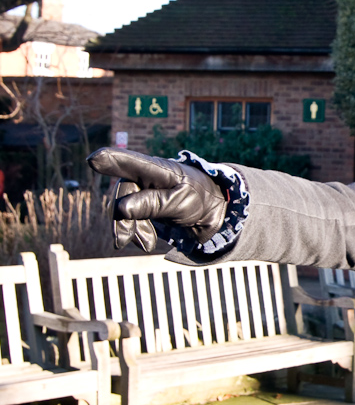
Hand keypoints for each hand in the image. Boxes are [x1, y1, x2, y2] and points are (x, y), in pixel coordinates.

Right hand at [88, 148, 226, 251]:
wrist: (210, 211)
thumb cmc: (198, 199)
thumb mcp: (181, 203)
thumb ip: (152, 204)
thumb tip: (121, 209)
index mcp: (158, 169)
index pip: (132, 163)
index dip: (112, 160)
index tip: (93, 159)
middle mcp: (146, 175)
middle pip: (123, 193)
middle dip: (121, 219)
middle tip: (122, 242)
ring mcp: (142, 189)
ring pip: (123, 208)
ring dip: (130, 228)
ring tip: (146, 245)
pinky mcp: (142, 203)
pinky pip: (130, 217)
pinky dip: (136, 231)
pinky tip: (146, 243)